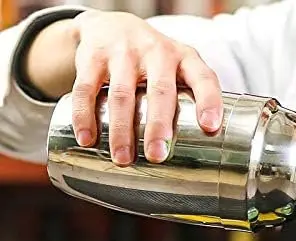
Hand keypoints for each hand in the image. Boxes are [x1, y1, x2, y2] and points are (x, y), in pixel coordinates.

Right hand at [70, 10, 222, 164]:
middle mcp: (157, 52)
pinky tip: (87, 140)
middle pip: (160, 91)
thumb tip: (199, 154)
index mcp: (185, 58)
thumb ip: (189, 101)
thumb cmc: (155, 63)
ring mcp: (124, 52)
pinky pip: (86, 89)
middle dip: (158, 126)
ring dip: (121, 130)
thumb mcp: (179, 71)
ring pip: (122, 95)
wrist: (112, 26)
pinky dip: (84, 116)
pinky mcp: (92, 56)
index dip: (209, 101)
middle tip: (157, 156)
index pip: (203, 78)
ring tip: (122, 158)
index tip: (210, 127)